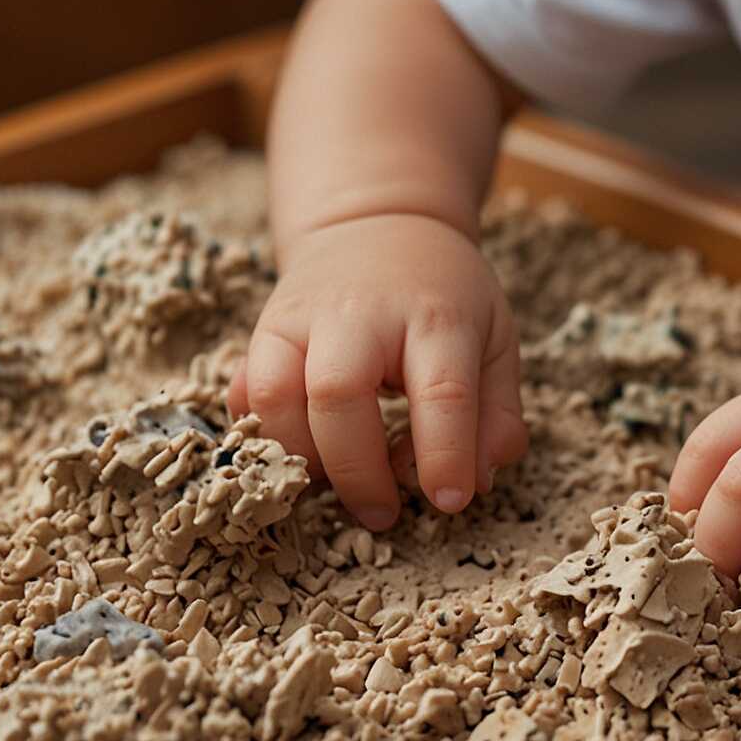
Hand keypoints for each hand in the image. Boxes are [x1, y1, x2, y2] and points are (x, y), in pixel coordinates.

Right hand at [228, 214, 527, 529]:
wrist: (379, 225)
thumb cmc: (444, 297)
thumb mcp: (495, 339)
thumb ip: (496, 413)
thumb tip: (478, 482)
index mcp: (435, 316)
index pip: (442, 391)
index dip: (444, 455)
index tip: (448, 501)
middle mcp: (360, 313)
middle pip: (339, 393)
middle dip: (357, 470)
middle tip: (382, 515)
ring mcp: (300, 318)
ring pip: (273, 395)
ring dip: (300, 459)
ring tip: (335, 486)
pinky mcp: (261, 331)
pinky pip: (244, 394)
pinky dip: (263, 437)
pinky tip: (300, 453)